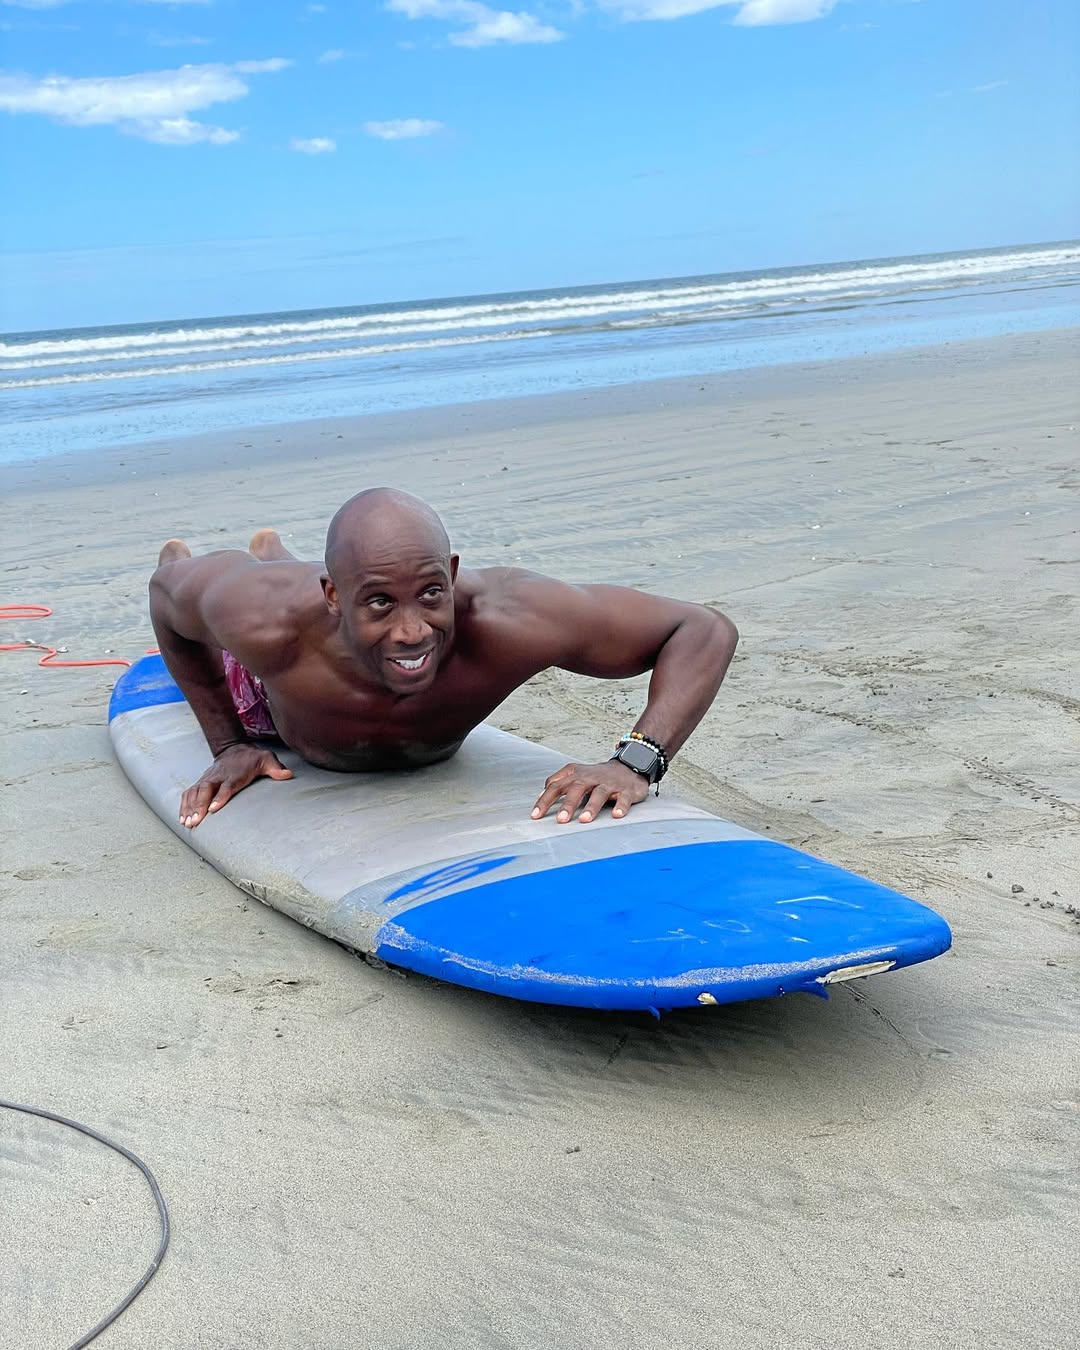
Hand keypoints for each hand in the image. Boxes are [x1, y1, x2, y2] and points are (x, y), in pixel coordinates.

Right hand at [180, 744, 292, 827]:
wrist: (234, 747)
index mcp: (235, 773)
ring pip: (194, 792)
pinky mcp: (201, 782)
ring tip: (186, 823)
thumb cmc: (252, 758)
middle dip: (198, 806)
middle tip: (195, 822)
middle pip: (206, 790)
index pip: (226, 786)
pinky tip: (182, 818)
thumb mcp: (267, 759)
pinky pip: (189, 793)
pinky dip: (184, 804)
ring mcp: (208, 778)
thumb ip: (276, 768)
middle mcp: (218, 776)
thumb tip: (288, 774)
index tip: (213, 809)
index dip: (220, 797)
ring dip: (189, 807)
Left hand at [531, 760, 648, 824]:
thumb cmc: (597, 776)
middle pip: (577, 788)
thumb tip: (540, 796)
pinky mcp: (626, 790)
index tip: (535, 816)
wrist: (628, 767)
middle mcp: (591, 777)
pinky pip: (623, 798)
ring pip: (599, 794)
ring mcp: (609, 783)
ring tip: (584, 820)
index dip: (545, 801)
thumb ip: (557, 783)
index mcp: (576, 775)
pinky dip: (620, 806)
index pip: (556, 786)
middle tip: (561, 820)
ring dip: (591, 807)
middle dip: (568, 804)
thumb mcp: (575, 775)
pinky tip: (616, 815)